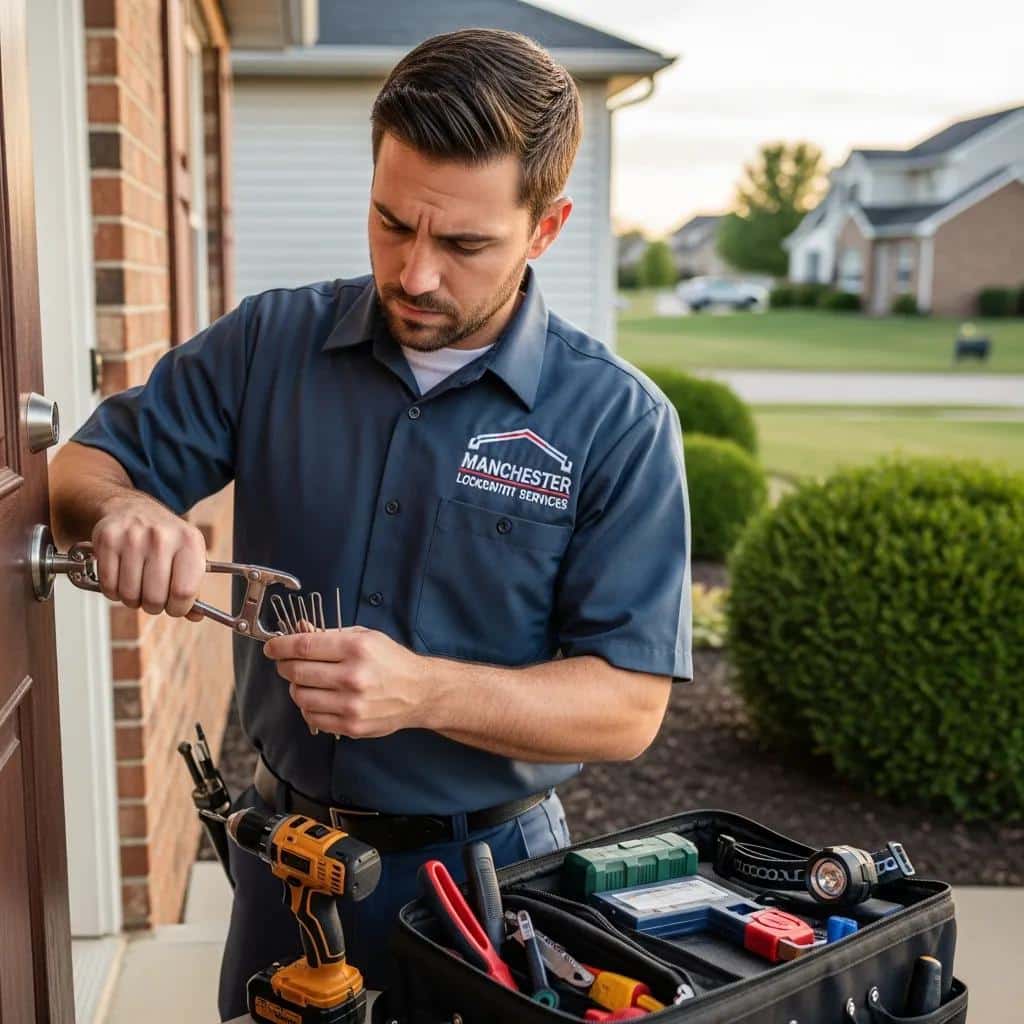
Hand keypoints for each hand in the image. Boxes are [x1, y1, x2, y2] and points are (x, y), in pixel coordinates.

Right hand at [91, 494, 206, 619]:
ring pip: (129, 595)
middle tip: (154, 597)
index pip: (184, 592)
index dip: (179, 608)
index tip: (175, 607)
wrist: (132, 508)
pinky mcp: (108, 540)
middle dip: (154, 606)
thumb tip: (196, 615)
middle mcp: (162, 537)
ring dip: (132, 599)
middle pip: (155, 598)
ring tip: (137, 585)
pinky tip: (121, 578)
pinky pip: (109, 586)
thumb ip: (192, 586)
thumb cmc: (163, 537)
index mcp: (189, 541)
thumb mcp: (187, 554)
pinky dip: (113, 591)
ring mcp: (133, 538)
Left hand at [263, 627, 426, 738]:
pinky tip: (319, 698)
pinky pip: (312, 717)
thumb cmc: (391, 662)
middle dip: (285, 666)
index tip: (272, 647)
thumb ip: (331, 634)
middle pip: (298, 671)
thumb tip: (298, 631)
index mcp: (357, 648)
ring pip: (301, 696)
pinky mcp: (351, 724)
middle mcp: (353, 676)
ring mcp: (352, 704)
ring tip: (306, 681)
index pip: (305, 646)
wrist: (419, 692)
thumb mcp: (366, 637)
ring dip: (296, 687)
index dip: (281, 646)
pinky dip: (308, 707)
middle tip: (285, 663)